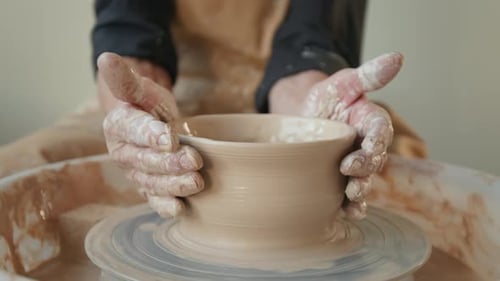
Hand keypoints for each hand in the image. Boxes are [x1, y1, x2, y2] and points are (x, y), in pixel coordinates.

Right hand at [97, 52, 203, 216]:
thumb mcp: (140, 88)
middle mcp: (124, 153)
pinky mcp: (149, 187)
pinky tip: (180, 209)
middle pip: (146, 161)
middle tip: (194, 161)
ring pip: (152, 183)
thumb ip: (126, 79)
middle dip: (170, 163)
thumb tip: (107, 58)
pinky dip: (166, 206)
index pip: (134, 130)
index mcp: (118, 126)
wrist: (150, 122)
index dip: (151, 135)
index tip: (170, 137)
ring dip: (174, 185)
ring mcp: (136, 173)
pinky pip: (155, 199)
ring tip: (196, 182)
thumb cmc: (146, 103)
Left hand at [269, 53, 402, 218]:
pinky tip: (346, 211)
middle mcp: (366, 146)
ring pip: (363, 181)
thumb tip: (397, 57)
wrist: (303, 115)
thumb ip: (369, 75)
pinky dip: (350, 205)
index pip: (381, 132)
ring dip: (360, 191)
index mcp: (371, 122)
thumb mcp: (344, 82)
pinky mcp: (339, 179)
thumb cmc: (326, 97)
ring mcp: (354, 165)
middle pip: (373, 161)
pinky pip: (349, 195)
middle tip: (350, 171)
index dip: (378, 141)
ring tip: (352, 195)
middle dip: (365, 168)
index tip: (369, 146)